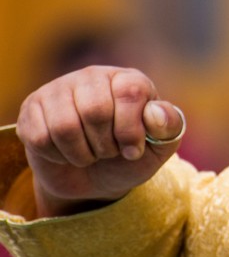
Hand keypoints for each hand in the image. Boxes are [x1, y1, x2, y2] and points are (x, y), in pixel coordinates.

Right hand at [16, 66, 184, 217]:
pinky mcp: (32, 108)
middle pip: (95, 111)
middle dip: (105, 145)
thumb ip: (169, 127)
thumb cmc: (130, 156)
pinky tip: (66, 152)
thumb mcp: (160, 146)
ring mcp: (59, 89)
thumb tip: (155, 113)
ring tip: (90, 153)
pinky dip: (58, 156)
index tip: (133, 150)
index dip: (131, 130)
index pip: (130, 93)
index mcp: (129, 79)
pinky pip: (40, 138)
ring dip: (82, 154)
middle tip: (109, 152)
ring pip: (65, 126)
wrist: (95, 180)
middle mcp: (93, 76)